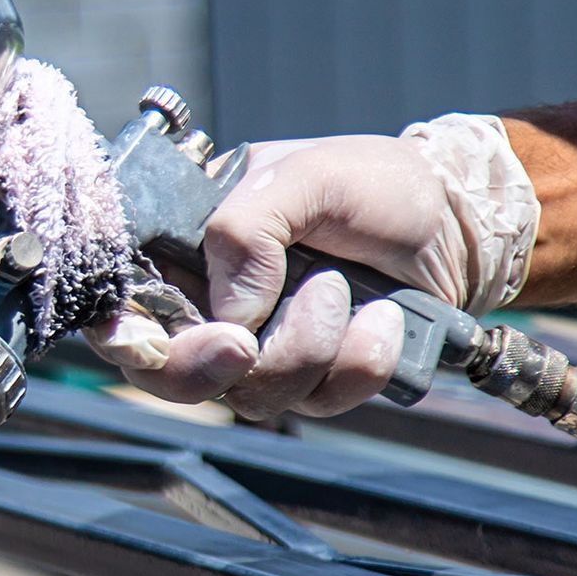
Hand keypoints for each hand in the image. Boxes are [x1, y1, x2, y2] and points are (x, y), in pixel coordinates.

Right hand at [84, 116, 535, 419]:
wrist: (455, 221)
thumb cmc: (374, 183)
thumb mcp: (307, 174)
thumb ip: (248, 225)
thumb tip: (230, 311)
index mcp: (188, 252)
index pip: (125, 309)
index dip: (121, 337)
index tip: (141, 342)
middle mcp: (215, 310)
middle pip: (171, 375)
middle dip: (204, 366)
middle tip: (243, 342)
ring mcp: (266, 352)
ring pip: (251, 394)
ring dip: (307, 345)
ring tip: (344, 287)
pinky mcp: (318, 383)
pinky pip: (321, 401)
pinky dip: (359, 361)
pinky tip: (381, 319)